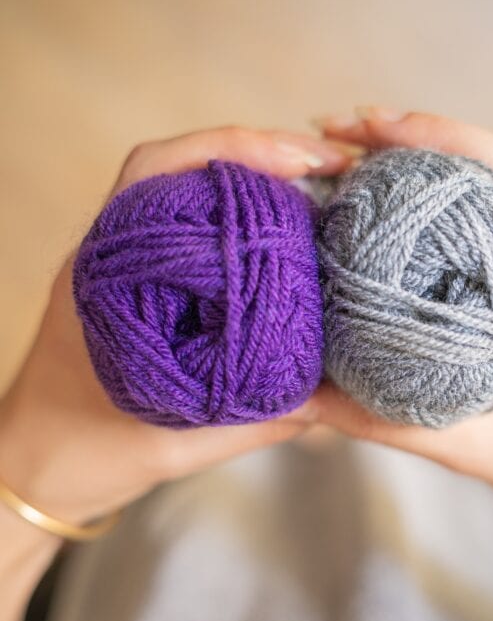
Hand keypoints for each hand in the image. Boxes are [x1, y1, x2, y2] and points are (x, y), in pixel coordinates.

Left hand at [0, 125, 359, 529]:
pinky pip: (190, 227)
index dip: (232, 150)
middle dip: (257, 154)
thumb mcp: (174, 445)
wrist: (31, 471)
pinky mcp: (136, 281)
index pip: (157, 172)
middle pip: (179, 164)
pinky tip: (281, 230)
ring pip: (186, 190)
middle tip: (328, 164)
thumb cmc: (83, 456)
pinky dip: (237, 216)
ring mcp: (120, 263)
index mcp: (102, 274)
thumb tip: (333, 398)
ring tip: (315, 184)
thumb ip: (254, 421)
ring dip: (250, 178)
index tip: (297, 159)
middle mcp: (109, 253)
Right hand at [313, 106, 492, 527]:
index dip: (443, 137)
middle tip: (345, 131)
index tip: (372, 127)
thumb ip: (382, 420)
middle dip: (424, 133)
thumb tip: (297, 395)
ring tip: (364, 149)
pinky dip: (456, 184)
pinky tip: (407, 192)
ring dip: (439, 152)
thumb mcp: (468, 450)